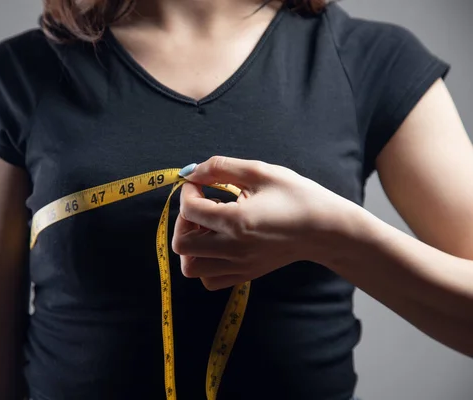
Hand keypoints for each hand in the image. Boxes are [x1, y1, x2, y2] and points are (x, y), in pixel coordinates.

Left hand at [171, 156, 356, 290]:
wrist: (327, 229)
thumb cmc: (298, 197)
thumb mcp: (261, 172)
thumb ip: (222, 167)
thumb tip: (192, 171)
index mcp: (237, 221)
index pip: (189, 210)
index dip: (188, 191)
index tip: (201, 183)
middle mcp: (234, 249)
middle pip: (181, 245)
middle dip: (182, 221)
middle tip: (200, 207)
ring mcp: (239, 266)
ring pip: (191, 268)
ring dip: (191, 245)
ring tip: (209, 228)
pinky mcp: (246, 274)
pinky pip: (209, 280)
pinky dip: (204, 263)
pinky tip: (218, 243)